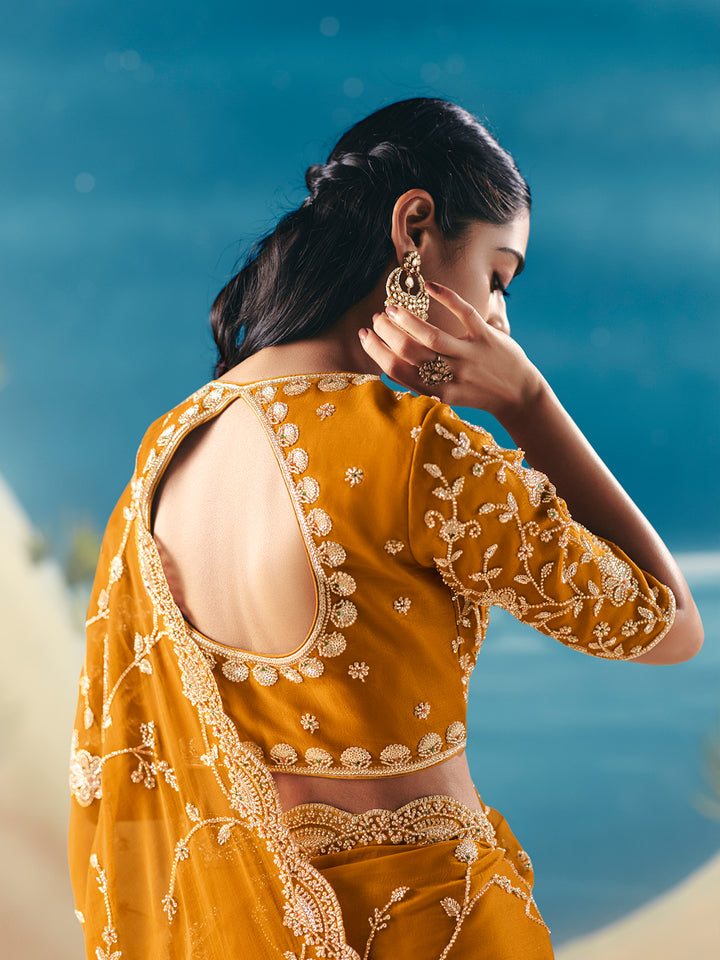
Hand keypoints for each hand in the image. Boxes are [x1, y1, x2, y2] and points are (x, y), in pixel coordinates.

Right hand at [358, 281, 544, 417]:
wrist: (518, 395)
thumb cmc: (477, 393)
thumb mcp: (447, 395)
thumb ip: (421, 383)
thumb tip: (388, 365)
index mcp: (437, 392)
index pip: (397, 371)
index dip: (376, 351)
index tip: (364, 336)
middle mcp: (451, 375)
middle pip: (408, 352)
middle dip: (386, 333)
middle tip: (377, 319)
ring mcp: (469, 355)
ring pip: (430, 336)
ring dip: (406, 319)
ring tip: (392, 308)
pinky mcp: (486, 337)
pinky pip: (464, 312)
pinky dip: (445, 296)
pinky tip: (429, 285)